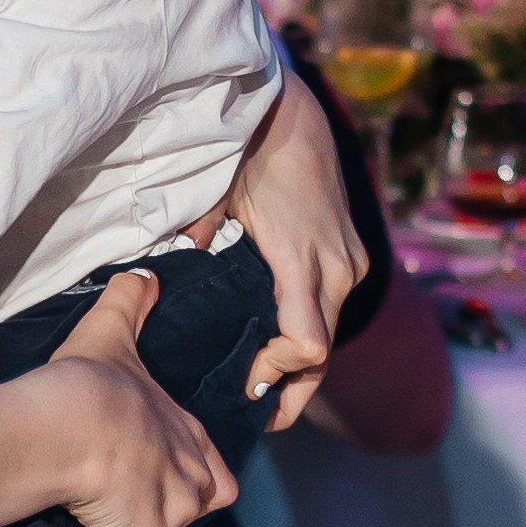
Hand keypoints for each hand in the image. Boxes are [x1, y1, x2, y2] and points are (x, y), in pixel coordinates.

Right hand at [45, 272, 235, 526]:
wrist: (67, 422)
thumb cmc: (91, 382)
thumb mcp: (112, 333)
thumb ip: (130, 304)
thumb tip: (142, 276)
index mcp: (193, 440)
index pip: (210, 481)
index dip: (170, 481)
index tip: (132, 474)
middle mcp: (194, 482)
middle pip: (178, 516)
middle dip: (145, 514)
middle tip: (102, 491)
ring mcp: (172, 515)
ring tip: (79, 497)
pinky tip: (66, 514)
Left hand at [226, 73, 368, 429]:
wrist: (292, 112)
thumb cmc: (250, 154)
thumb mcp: (218, 195)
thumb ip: (198, 235)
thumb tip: (174, 268)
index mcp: (300, 258)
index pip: (306, 345)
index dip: (275, 375)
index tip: (242, 383)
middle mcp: (336, 268)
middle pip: (320, 355)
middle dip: (287, 388)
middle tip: (249, 413)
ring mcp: (348, 263)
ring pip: (328, 336)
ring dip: (298, 367)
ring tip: (258, 390)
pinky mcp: (350, 256)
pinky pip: (329, 311)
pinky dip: (306, 336)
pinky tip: (273, 348)